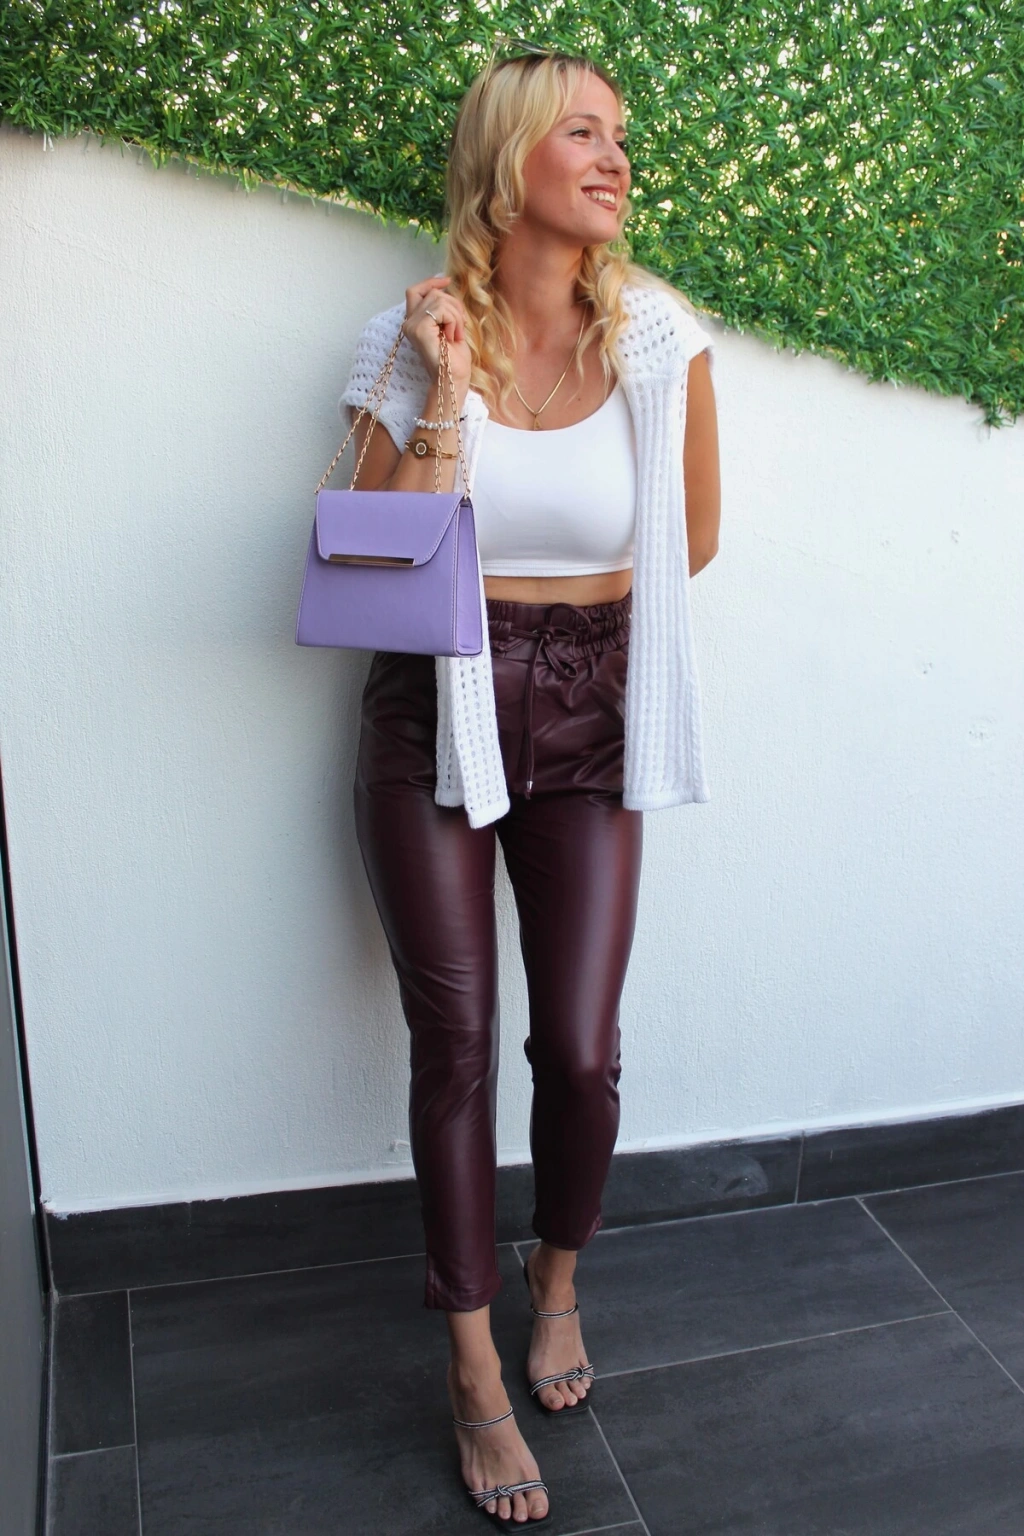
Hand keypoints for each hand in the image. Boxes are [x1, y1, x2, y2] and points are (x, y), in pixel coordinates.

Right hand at [401, 276, 471, 396]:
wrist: (454, 379)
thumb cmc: (454, 358)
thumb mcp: (450, 326)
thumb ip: (443, 308)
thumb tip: (445, 285)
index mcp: (414, 322)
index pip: (415, 291)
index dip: (430, 283)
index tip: (447, 281)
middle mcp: (409, 323)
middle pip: (433, 293)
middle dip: (454, 305)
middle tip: (460, 327)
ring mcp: (412, 326)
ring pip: (439, 299)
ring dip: (456, 315)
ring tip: (456, 334)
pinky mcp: (419, 329)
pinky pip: (441, 309)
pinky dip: (454, 321)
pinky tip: (452, 337)